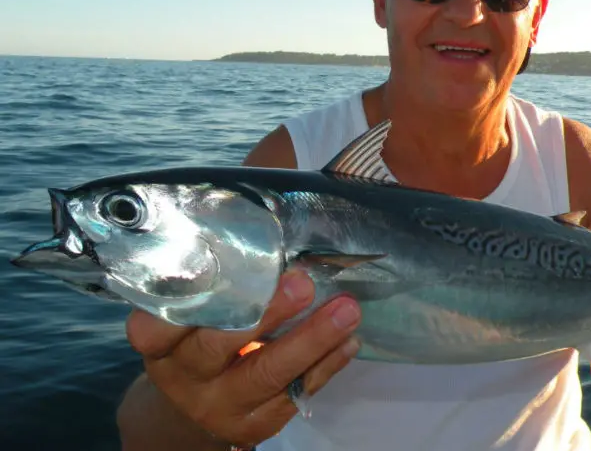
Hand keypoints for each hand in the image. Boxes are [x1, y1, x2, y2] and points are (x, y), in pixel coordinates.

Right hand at [124, 270, 361, 448]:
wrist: (198, 406)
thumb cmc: (200, 339)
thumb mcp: (191, 318)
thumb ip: (218, 291)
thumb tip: (272, 248)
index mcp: (161, 343)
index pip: (159, 324)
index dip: (192, 298)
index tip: (232, 266)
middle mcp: (184, 376)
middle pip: (220, 345)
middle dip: (268, 312)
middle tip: (304, 283)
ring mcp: (219, 404)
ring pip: (267, 372)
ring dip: (313, 338)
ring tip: (347, 310)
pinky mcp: (255, 425)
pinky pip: (295, 393)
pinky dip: (326, 365)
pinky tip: (348, 341)